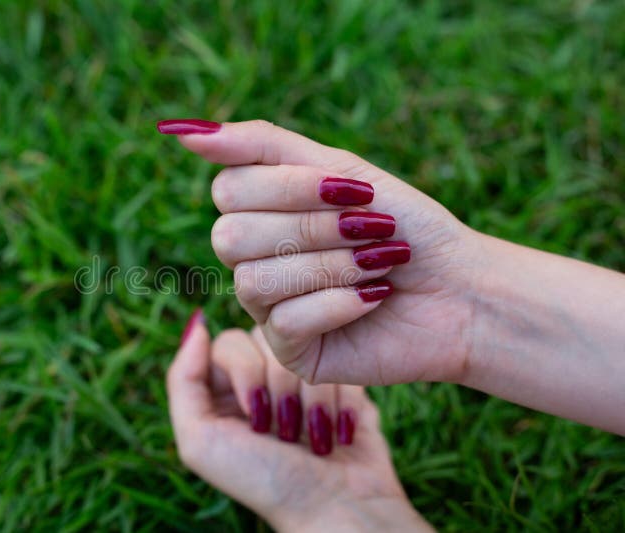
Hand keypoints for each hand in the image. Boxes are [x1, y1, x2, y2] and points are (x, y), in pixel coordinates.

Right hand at [160, 119, 480, 385]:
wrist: (462, 290)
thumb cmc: (405, 227)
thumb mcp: (338, 170)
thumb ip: (262, 147)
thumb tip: (181, 132)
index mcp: (261, 214)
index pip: (227, 189)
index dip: (288, 188)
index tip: (352, 191)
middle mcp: (255, 261)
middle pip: (229, 236)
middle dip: (310, 228)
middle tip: (368, 228)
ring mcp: (268, 309)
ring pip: (252, 281)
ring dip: (328, 266)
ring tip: (376, 265)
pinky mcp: (291, 352)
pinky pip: (284, 322)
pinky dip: (339, 303)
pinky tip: (374, 298)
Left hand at [166, 311, 432, 531]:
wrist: (336, 508)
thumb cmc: (264, 482)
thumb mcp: (200, 440)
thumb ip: (182, 381)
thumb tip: (197, 324)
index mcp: (223, 389)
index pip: (229, 343)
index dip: (246, 373)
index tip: (257, 418)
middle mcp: (261, 379)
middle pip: (269, 340)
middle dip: (280, 388)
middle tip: (286, 433)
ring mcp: (303, 380)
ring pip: (307, 348)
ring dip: (311, 399)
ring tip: (314, 438)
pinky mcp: (341, 384)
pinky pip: (340, 361)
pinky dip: (340, 401)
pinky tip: (339, 433)